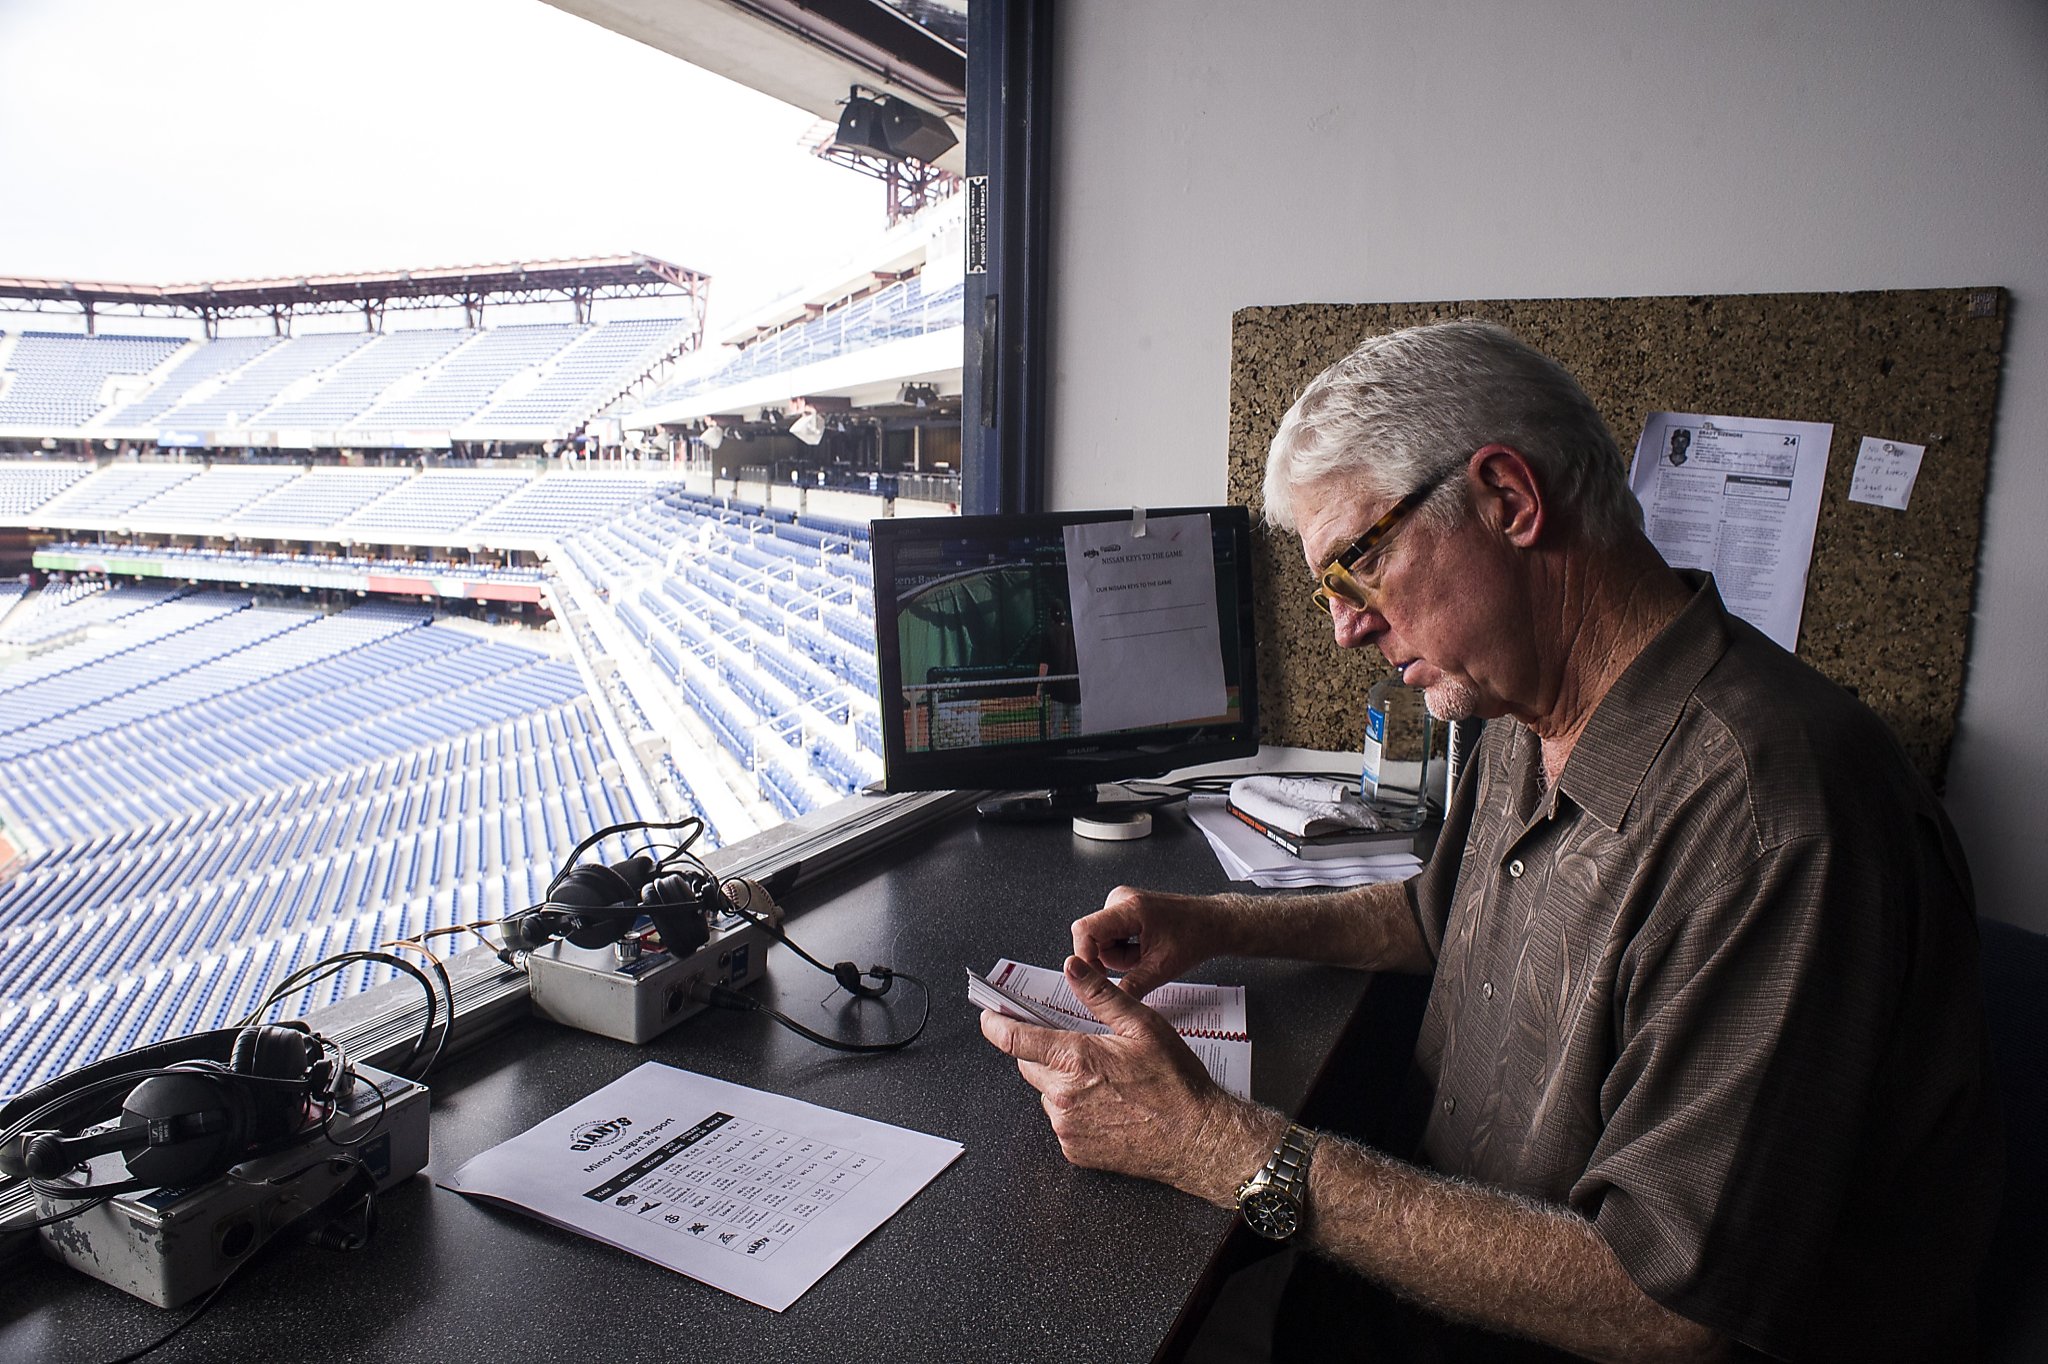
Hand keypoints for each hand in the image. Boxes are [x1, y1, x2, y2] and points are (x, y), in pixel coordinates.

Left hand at [979, 955, 1267, 1196]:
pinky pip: (1062, 1122)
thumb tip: (1072, 967)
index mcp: (1075, 1059)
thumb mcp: (1142, 1025)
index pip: (1016, 1039)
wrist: (1197, 1138)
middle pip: (1031, 1066)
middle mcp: (1063, 1096)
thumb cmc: (1175, 1083)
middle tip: (1083, 1049)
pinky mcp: (1075, 1151)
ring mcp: (1067, 1127)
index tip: (988, 1016)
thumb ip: (1100, 995)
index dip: (996, 1025)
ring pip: (1048, 1095)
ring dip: (1063, 1084)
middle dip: (1047, 1053)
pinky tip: (1108, 1107)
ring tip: (1107, 1082)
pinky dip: (1076, 1111)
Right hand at [1071, 885, 1231, 998]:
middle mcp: (1121, 899)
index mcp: (1129, 908)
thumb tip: (1109, 1005)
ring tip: (1147, 955)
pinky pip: (1110, 937)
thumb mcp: (1162, 969)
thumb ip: (1130, 987)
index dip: (1085, 958)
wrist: (1213, 923)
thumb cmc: (1195, 935)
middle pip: (1093, 940)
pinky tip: (1145, 949)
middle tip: (1140, 963)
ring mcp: (1122, 903)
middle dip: (1112, 960)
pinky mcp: (1124, 911)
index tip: (1094, 978)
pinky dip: (1125, 949)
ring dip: (1121, 957)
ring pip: (1102, 942)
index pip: (1084, 930)